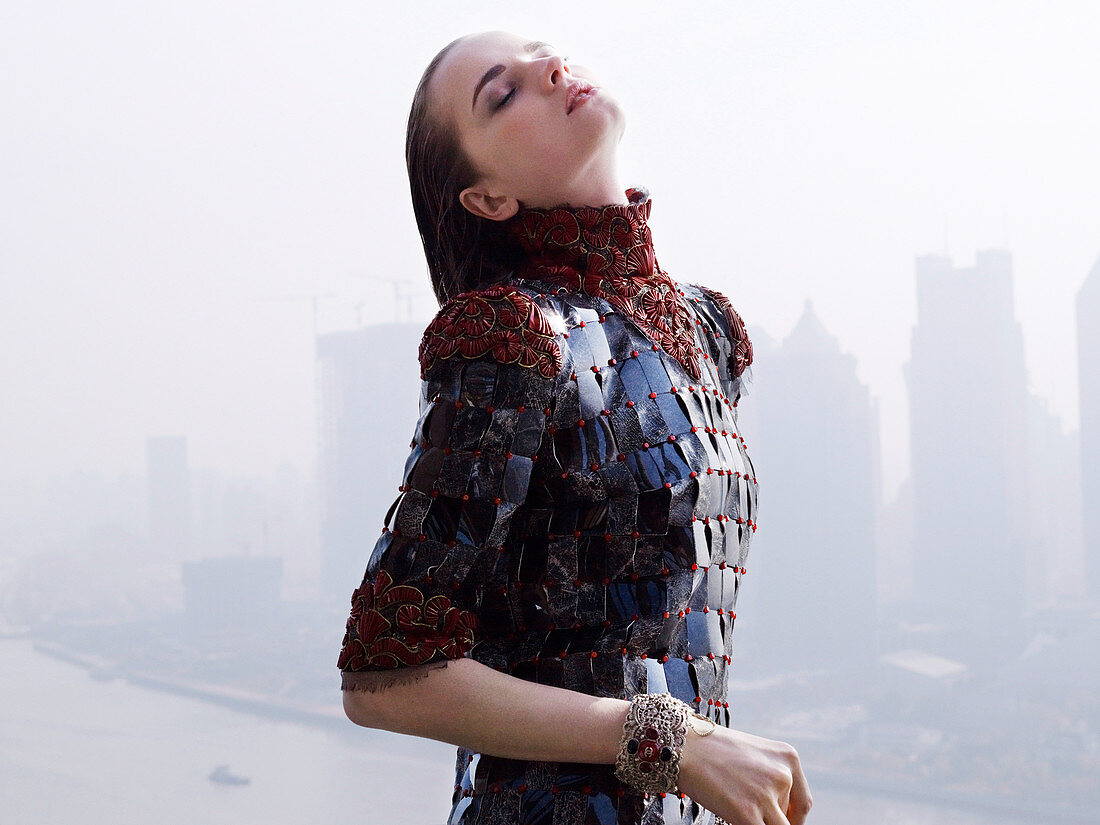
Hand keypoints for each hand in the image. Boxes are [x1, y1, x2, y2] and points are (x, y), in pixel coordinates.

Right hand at [676, 723, 812, 824]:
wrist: (683, 745)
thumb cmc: (710, 749)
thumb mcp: (753, 756)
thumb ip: (771, 779)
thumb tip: (779, 812)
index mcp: (788, 758)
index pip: (802, 803)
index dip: (792, 819)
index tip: (783, 822)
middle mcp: (783, 776)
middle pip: (788, 818)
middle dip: (769, 819)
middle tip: (753, 814)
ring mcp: (766, 796)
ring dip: (759, 822)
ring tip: (738, 810)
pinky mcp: (747, 814)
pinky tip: (734, 819)